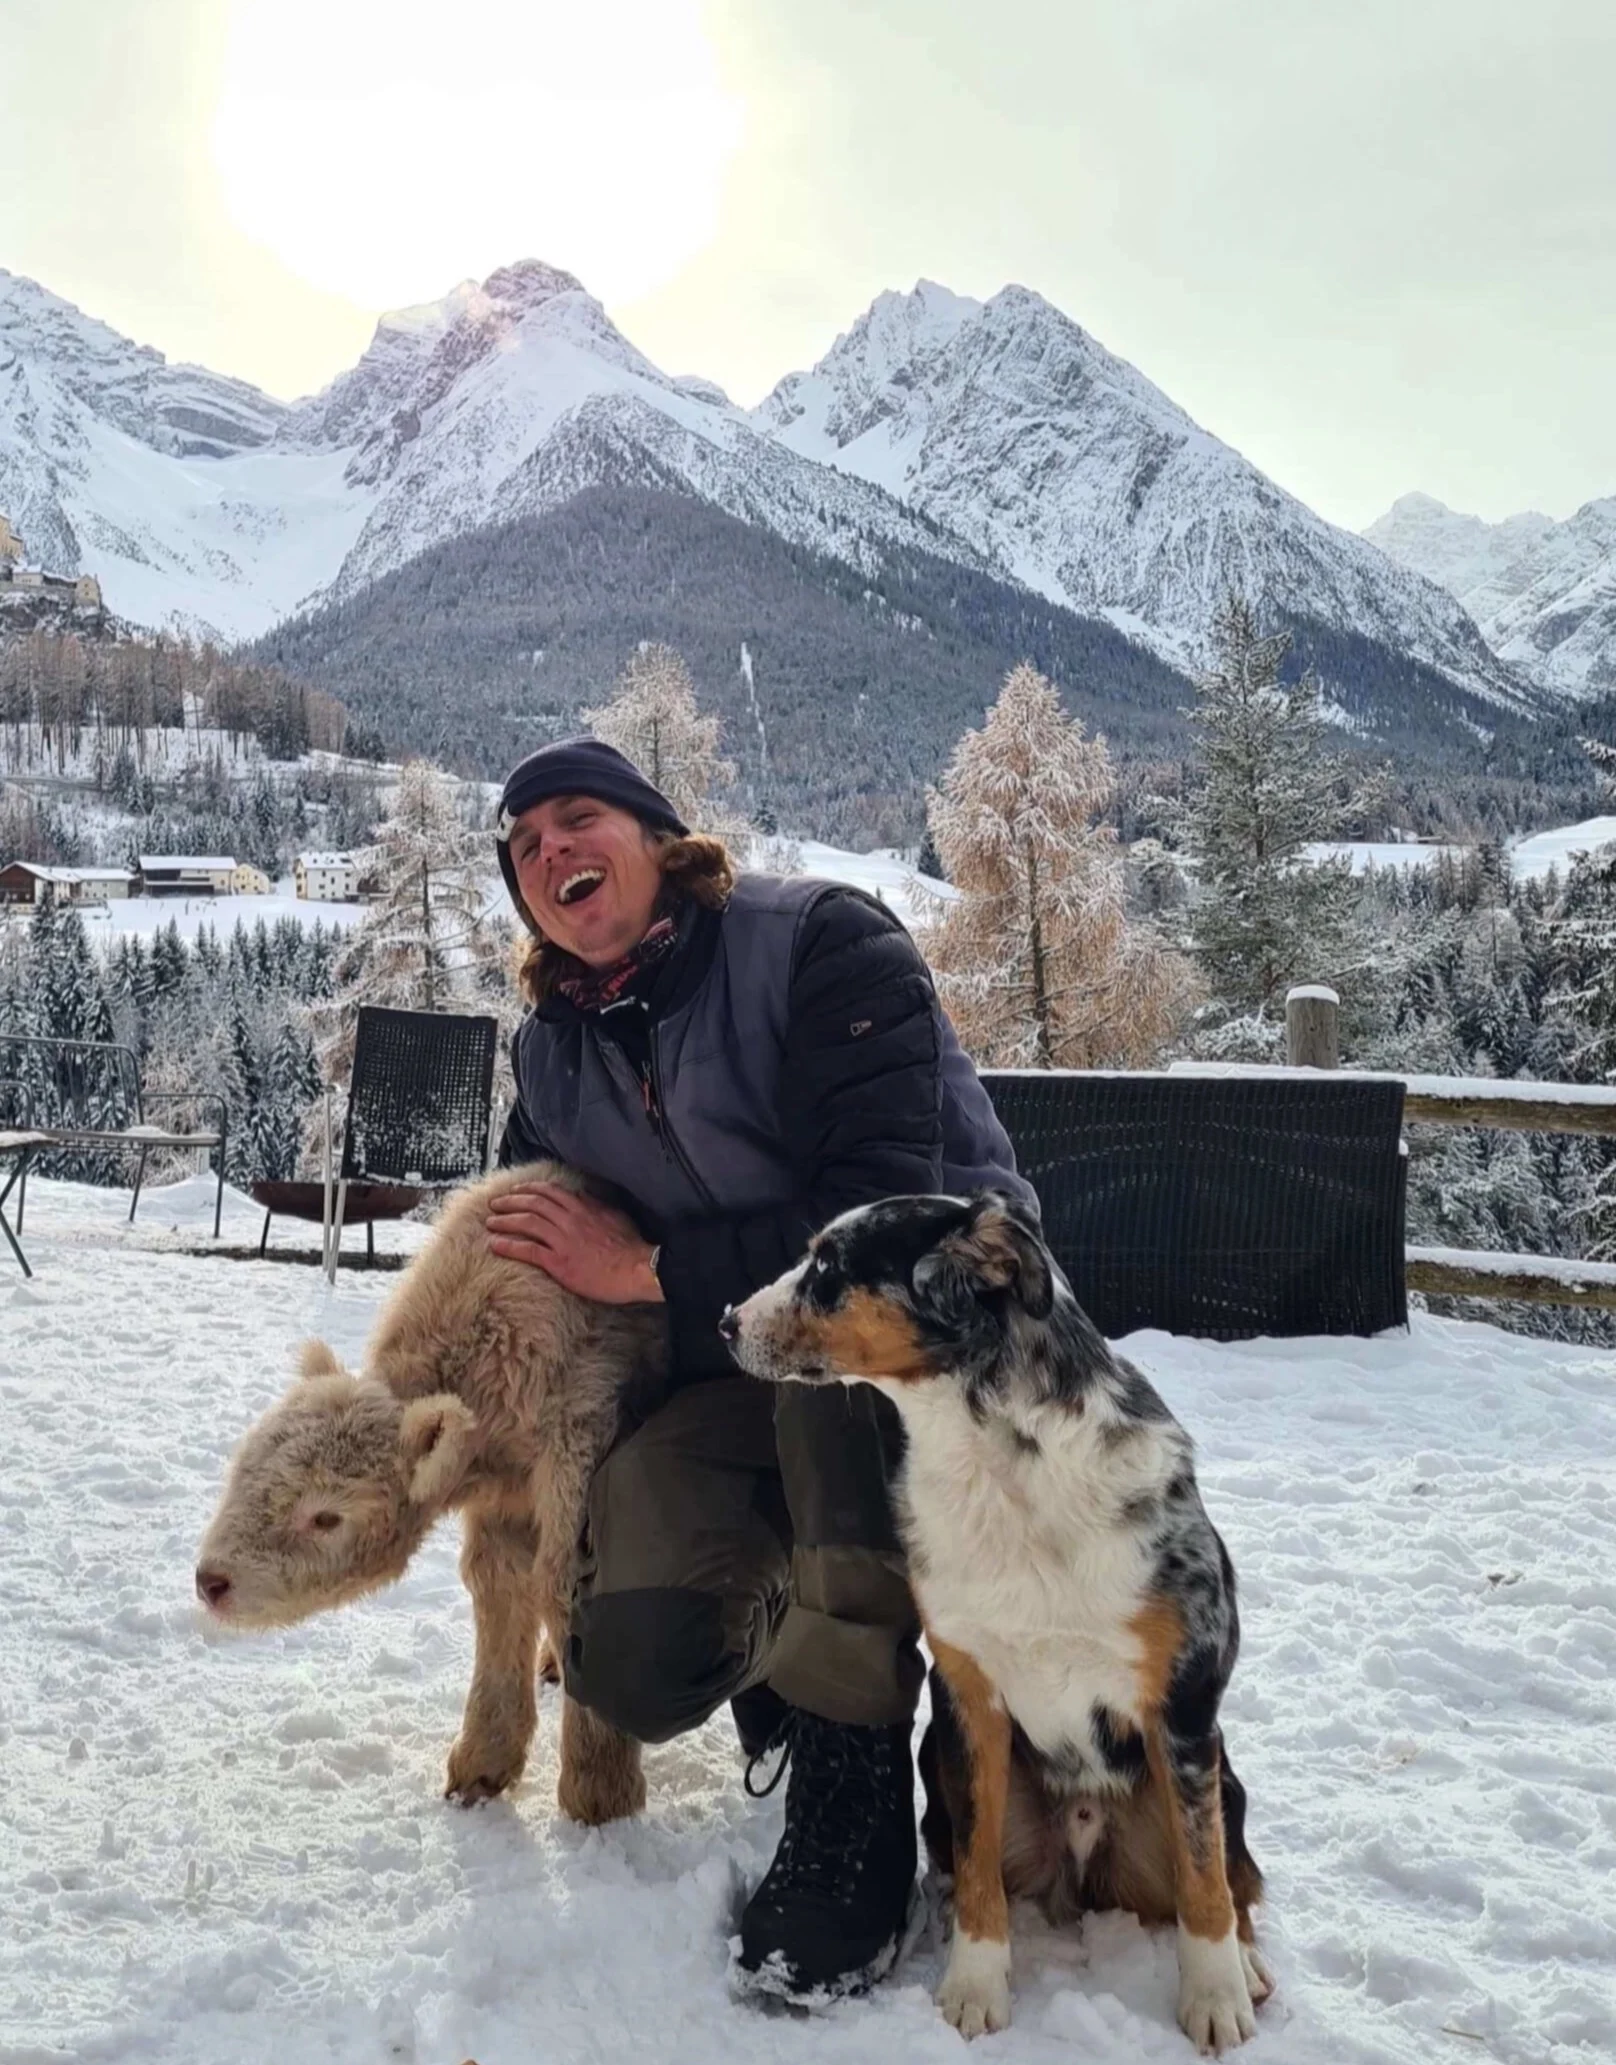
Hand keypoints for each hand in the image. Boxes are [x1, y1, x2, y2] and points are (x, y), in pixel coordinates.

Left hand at [486, 1185, 662, 1304]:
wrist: (637, 1268)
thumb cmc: (631, 1246)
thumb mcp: (616, 1216)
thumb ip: (596, 1205)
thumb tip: (582, 1195)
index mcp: (583, 1207)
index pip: (549, 1192)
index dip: (528, 1190)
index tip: (516, 1191)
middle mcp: (569, 1219)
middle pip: (532, 1204)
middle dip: (510, 1202)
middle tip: (495, 1203)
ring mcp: (563, 1240)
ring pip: (526, 1224)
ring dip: (505, 1221)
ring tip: (490, 1222)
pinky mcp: (559, 1263)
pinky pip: (528, 1251)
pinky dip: (509, 1246)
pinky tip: (496, 1245)